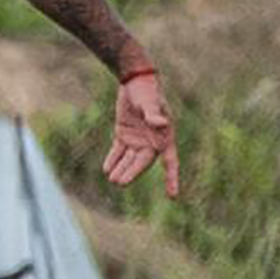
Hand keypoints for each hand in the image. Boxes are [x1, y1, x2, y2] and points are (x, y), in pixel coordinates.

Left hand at [103, 71, 180, 197]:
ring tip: (112, 180)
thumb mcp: (151, 102)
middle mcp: (151, 142)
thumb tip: (161, 123)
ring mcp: (137, 140)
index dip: (171, 178)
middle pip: (141, 163)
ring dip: (121, 170)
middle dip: (132, 173)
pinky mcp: (123, 135)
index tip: (173, 196)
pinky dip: (113, 160)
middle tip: (119, 183)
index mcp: (164, 137)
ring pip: (128, 159)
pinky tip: (106, 170)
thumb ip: (154, 114)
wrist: (134, 82)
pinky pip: (118, 151)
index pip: (170, 162)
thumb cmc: (147, 91)